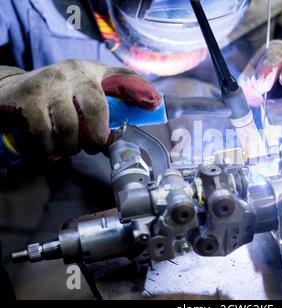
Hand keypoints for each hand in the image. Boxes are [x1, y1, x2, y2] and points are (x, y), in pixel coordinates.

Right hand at [0, 60, 160, 155]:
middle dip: (97, 137)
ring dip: (71, 147)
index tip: (150, 108)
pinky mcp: (26, 100)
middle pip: (95, 109)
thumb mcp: (88, 87)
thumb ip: (118, 94)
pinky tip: (49, 146)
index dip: (138, 92)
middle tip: (93, 146)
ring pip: (70, 128)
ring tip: (68, 146)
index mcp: (91, 71)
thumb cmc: (60, 94)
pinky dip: (48, 148)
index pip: (121, 79)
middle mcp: (71, 73)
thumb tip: (153, 105)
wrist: (11, 90)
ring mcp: (47, 85)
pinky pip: (45, 135)